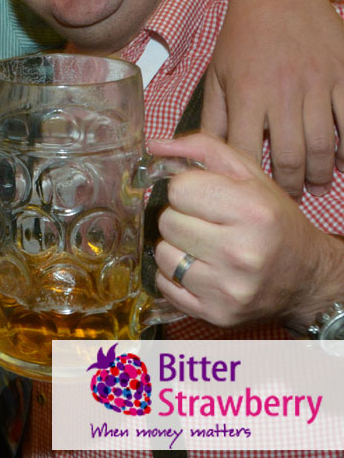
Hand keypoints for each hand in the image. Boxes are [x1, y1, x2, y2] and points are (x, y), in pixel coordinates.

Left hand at [148, 133, 335, 327]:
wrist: (306, 278)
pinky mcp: (216, 314)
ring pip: (162, 254)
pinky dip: (175, 276)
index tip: (205, 198)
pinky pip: (164, 285)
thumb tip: (155, 146)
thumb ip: (203, 149)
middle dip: (181, 218)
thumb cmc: (273, 221)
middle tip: (206, 224)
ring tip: (203, 248)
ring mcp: (228, 287)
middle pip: (166, 222)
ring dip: (176, 248)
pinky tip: (202, 270)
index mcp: (252, 211)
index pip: (178, 189)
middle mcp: (241, 252)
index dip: (188, 190)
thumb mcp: (249, 176)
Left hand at [201, 0, 343, 195]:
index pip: (244, 150)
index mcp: (246, 93)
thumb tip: (197, 152)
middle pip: (289, 155)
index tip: (251, 193)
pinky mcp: (342, 74)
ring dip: (321, 173)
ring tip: (316, 185)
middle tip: (290, 197)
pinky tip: (342, 160)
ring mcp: (316, 83)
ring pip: (323, 144)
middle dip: (290, 184)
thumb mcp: (217, 73)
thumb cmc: (243, 36)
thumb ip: (213, 116)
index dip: (248, 179)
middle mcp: (281, 91)